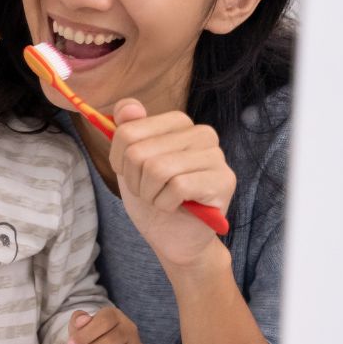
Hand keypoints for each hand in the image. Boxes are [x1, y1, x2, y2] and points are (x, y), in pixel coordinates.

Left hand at [109, 99, 235, 268]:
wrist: (175, 238)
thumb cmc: (153, 198)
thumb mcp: (130, 164)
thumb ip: (127, 132)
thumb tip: (127, 106)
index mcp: (178, 123)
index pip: (127, 131)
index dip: (119, 161)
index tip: (132, 174)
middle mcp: (201, 133)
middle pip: (139, 152)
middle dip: (135, 181)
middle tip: (150, 192)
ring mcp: (216, 155)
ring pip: (157, 169)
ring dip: (150, 194)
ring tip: (162, 199)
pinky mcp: (223, 180)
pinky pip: (176, 187)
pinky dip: (165, 204)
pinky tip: (176, 207)